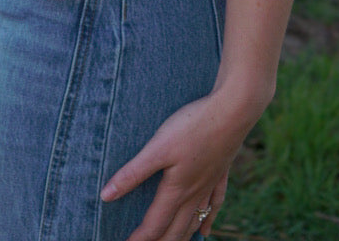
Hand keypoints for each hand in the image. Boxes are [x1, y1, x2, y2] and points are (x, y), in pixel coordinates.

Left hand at [100, 89, 257, 240]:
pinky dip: (208, 220)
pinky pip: (215, 205)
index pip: (154, 225)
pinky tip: (206, 229)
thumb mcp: (157, 148)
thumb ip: (133, 173)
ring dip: (182, 237)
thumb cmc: (192, 127)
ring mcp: (209, 184)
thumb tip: (106, 196)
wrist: (232, 110)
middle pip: (176, 230)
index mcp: (176, 190)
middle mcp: (194, 193)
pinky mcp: (221, 172)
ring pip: (195, 221)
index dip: (139, 239)